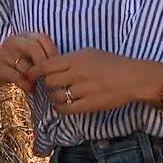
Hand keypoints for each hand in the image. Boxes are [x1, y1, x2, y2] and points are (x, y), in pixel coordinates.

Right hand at [0, 32, 57, 92]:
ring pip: (25, 65)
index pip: (42, 38)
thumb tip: (63, 66)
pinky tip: (31, 89)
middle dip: (44, 64)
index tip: (58, 67)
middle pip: (33, 48)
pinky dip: (26, 85)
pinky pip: (17, 77)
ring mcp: (3, 53)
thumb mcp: (28, 55)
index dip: (52, 51)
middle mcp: (12, 41)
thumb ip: (42, 55)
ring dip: (35, 77)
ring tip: (40, 84)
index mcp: (23, 36)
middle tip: (48, 76)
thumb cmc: (15, 63)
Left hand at [26, 49, 162, 114]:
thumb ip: (69, 59)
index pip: (46, 66)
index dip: (33, 71)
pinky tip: (61, 105)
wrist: (133, 78)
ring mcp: (83, 91)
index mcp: (75, 59)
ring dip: (52, 97)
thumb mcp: (88, 53)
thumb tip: (50, 63)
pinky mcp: (90, 105)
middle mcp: (77, 74)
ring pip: (56, 96)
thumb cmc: (111, 63)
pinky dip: (60, 108)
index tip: (29, 74)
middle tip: (47, 85)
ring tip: (55, 95)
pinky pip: (67, 109)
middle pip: (49, 82)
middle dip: (45, 84)